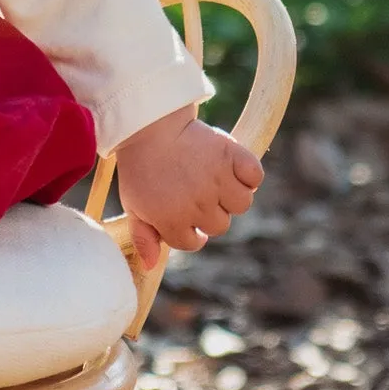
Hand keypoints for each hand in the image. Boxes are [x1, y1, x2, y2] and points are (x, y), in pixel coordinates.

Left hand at [114, 104, 262, 269]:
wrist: (148, 123)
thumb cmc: (140, 165)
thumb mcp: (133, 203)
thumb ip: (143, 236)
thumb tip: (150, 266)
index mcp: (173, 220)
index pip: (193, 242)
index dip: (188, 230)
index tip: (183, 214)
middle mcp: (199, 205)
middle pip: (220, 225)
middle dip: (208, 212)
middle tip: (194, 188)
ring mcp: (218, 181)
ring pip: (242, 205)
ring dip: (231, 194)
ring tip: (214, 177)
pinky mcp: (232, 155)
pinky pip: (254, 176)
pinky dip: (249, 173)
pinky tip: (232, 167)